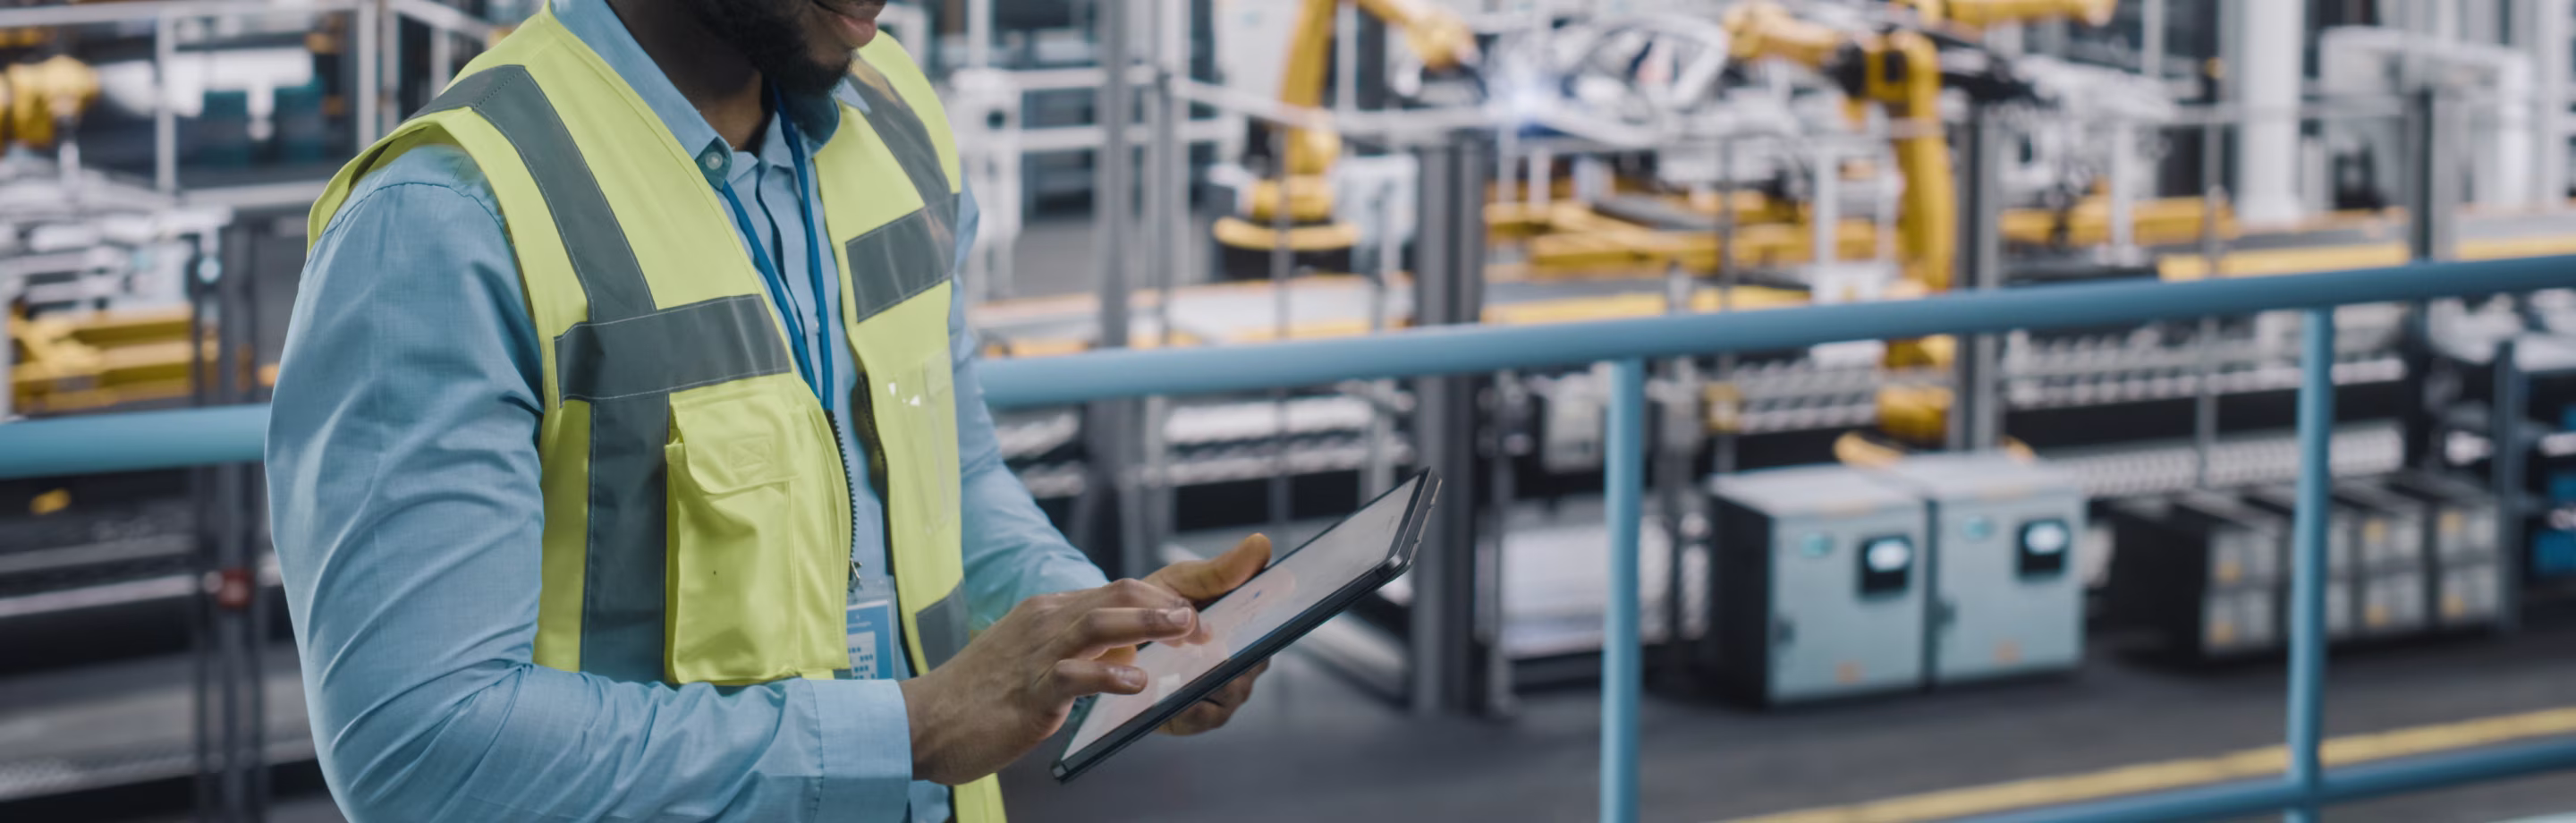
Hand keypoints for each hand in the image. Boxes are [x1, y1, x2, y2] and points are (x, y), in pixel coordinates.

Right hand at [899, 579, 1196, 785]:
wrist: (925, 720)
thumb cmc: (981, 695)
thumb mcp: (1034, 659)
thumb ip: (1077, 649)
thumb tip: (1129, 649)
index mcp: (1048, 611)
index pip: (1115, 590)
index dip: (1160, 597)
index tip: (1194, 613)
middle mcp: (1045, 622)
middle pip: (1115, 595)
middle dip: (1164, 603)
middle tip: (1202, 621)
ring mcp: (1037, 654)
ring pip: (1100, 623)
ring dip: (1148, 622)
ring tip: (1185, 630)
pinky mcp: (1030, 690)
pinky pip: (1076, 675)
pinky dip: (1110, 674)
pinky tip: (1137, 681)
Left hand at [1142, 533, 1272, 735]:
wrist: (1115, 634)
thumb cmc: (1159, 604)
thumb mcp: (1187, 581)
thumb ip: (1224, 569)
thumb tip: (1262, 543)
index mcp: (1250, 629)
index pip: (1272, 629)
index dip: (1271, 624)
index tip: (1259, 617)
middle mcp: (1245, 666)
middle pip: (1252, 664)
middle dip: (1234, 654)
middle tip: (1209, 640)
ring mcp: (1224, 695)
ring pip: (1230, 690)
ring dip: (1208, 678)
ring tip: (1185, 664)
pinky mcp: (1197, 718)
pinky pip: (1203, 716)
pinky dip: (1190, 705)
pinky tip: (1172, 692)